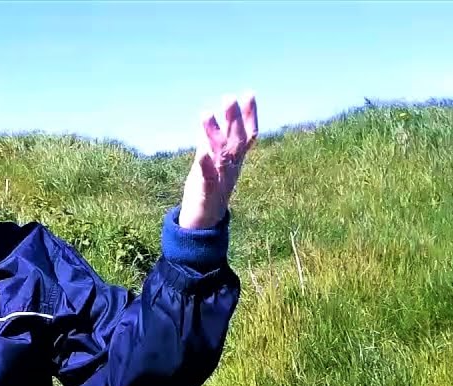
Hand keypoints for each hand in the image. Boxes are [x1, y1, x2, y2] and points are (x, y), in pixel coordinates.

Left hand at [179, 93, 257, 228]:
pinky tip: (202, 154)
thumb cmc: (206, 191)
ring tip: (205, 113)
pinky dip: (206, 166)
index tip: (249, 93)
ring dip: (214, 134)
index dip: (249, 115)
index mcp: (234, 161)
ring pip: (221, 156)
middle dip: (234, 119)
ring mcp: (220, 180)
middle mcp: (231, 168)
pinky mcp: (207, 194)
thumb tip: (209, 120)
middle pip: (236, 141)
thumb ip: (209, 143)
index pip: (246, 135)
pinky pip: (209, 179)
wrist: (203, 224)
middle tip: (229, 97)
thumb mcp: (209, 163)